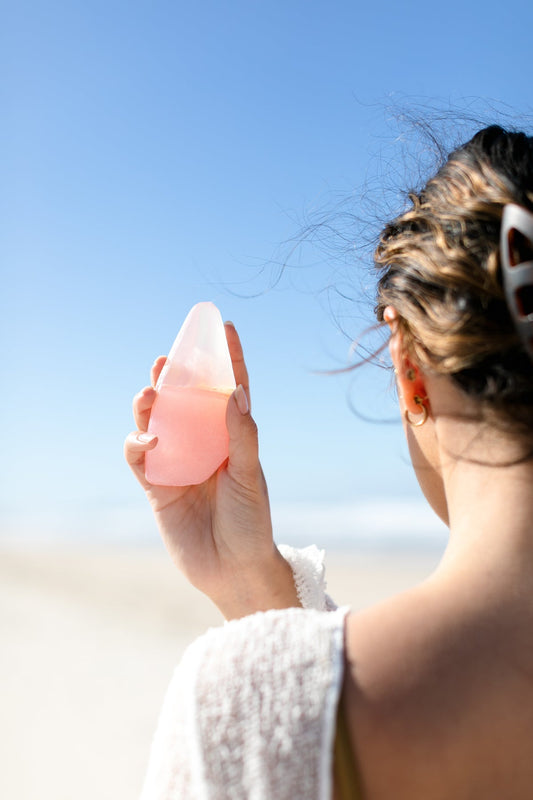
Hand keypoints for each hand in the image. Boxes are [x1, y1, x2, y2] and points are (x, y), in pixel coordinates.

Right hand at [124, 322, 298, 618]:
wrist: (233, 570)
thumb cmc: (251, 523)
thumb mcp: (250, 477)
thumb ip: (242, 436)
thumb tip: (236, 392)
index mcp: (232, 438)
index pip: (229, 390)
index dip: (226, 359)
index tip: (224, 327)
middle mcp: (203, 445)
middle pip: (184, 402)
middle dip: (174, 378)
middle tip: (167, 360)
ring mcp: (179, 464)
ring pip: (157, 423)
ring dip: (149, 406)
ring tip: (151, 393)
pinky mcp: (158, 486)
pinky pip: (140, 457)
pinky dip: (138, 444)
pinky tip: (147, 440)